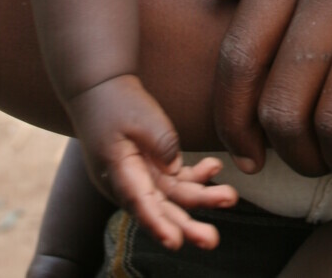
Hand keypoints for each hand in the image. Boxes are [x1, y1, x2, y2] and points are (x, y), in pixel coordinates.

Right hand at [69, 74, 236, 249]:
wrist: (102, 90)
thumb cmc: (117, 102)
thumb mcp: (139, 116)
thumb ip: (161, 142)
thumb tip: (176, 169)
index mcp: (117, 173)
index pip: (139, 204)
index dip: (158, 224)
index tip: (175, 242)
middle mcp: (129, 183)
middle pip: (160, 209)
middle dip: (186, 226)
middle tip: (211, 239)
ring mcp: (143, 177)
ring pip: (174, 197)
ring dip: (201, 198)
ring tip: (230, 197)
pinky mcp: (154, 168)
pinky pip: (177, 180)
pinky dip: (196, 176)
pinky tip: (214, 166)